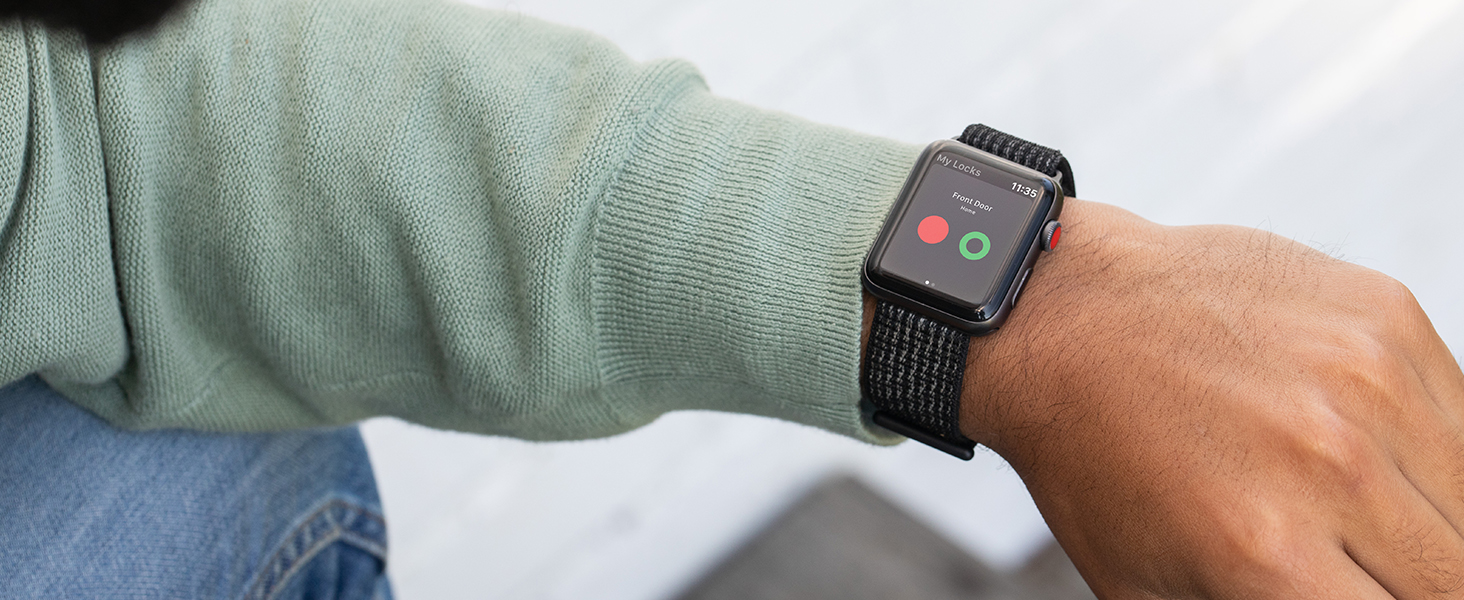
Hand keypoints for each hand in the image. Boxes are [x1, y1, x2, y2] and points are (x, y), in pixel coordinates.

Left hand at [962, 199, 1463, 597]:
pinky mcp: (1386, 316)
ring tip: (1355, 512)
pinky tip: (1360, 440)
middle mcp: (1331, 467)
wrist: (1063, 316)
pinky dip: (1428, 446)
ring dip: (1430, 520)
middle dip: (1414, 580)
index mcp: (1269, 554)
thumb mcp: (1148, 590)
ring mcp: (1366, 381)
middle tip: (1354, 561)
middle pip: (1450, 575)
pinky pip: (1458, 416)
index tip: (1353, 588)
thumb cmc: (1096, 463)